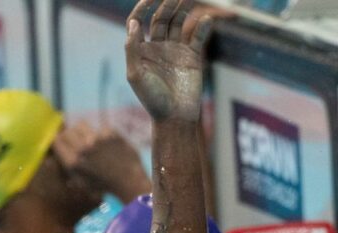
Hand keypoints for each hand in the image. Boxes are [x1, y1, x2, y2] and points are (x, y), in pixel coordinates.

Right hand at [52, 122, 151, 200]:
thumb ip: (66, 171)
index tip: (61, 142)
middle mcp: (83, 148)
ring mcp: (97, 139)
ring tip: (89, 137)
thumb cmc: (103, 186)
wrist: (129, 181)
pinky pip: (100, 127)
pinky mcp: (110, 132)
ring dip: (82, 130)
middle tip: (74, 139)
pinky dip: (102, 134)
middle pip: (67, 131)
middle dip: (69, 134)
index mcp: (73, 162)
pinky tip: (107, 143)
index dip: (58, 140)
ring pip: (81, 124)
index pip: (56, 140)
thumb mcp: (80, 183)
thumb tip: (49, 162)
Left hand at [125, 0, 212, 121]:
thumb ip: (133, 48)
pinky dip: (202, 27)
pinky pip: (198, 37)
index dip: (142, 8)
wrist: (175, 117)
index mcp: (141, 51)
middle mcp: (158, 47)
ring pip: (179, 22)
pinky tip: (205, 19)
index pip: (138, 22)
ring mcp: (175, 51)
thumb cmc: (152, 99)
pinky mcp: (192, 57)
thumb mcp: (136, 75)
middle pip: (161, 18)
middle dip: (167, 3)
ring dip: (183, 8)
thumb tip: (134, 23)